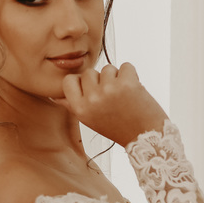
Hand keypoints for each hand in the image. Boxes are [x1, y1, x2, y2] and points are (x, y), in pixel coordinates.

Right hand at [53, 63, 169, 145]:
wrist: (146, 136)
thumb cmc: (117, 127)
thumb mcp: (90, 120)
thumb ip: (73, 105)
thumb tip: (57, 96)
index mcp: (80, 109)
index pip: (69, 81)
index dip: (81, 82)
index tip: (91, 90)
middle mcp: (92, 99)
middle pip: (89, 72)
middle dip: (101, 80)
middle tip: (112, 97)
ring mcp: (109, 90)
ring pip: (108, 68)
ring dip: (117, 77)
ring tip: (124, 95)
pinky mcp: (127, 83)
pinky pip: (125, 66)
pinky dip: (131, 75)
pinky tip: (134, 90)